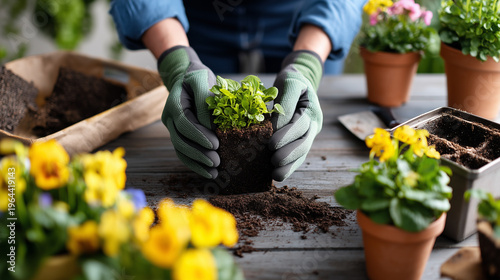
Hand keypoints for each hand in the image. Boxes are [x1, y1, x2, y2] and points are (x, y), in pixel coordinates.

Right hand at [158, 46, 218, 178]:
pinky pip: (184, 153)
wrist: (186, 76)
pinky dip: (195, 164)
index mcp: (174, 104)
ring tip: (215, 172)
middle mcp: (170, 118)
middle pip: (180, 140)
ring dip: (197, 163)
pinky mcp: (180, 135)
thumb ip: (205, 100)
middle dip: (199, 153)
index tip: (216, 144)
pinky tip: (209, 172)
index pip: (185, 123)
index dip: (199, 135)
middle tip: (217, 161)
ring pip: (180, 150)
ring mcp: (173, 128)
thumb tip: (211, 126)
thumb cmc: (197, 77)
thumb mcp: (202, 80)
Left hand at [269, 50, 323, 180]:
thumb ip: (285, 101)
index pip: (300, 123)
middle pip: (305, 142)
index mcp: (311, 109)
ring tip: (276, 175)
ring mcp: (310, 134)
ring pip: (303, 153)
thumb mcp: (289, 82)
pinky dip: (289, 168)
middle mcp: (314, 124)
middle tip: (273, 159)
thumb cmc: (291, 81)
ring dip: (290, 165)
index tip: (271, 142)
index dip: (287, 134)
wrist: (300, 82)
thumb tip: (277, 124)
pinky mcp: (302, 141)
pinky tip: (277, 176)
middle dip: (289, 153)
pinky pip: (298, 158)